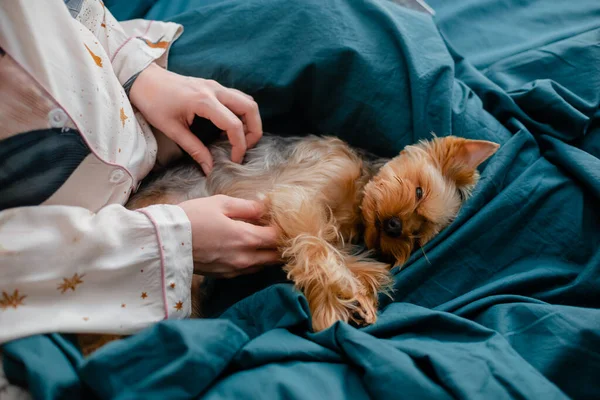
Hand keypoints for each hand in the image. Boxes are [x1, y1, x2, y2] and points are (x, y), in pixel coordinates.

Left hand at [130, 63, 261, 174]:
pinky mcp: (213, 86)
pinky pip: (237, 98)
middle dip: (254, 130)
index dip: (239, 145)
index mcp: (204, 102)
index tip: (234, 160)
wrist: (143, 79)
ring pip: (247, 100)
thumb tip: (209, 168)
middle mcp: (215, 90)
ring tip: (241, 138)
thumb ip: (194, 149)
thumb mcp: (172, 130)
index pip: (234, 125)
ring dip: (250, 120)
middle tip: (246, 147)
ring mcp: (215, 86)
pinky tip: (230, 127)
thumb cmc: (153, 103)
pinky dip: (241, 113)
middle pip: (250, 108)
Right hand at [178, 195, 279, 277]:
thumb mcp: (221, 203)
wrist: (164, 242)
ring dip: (268, 254)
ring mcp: (235, 270)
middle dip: (280, 244)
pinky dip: (255, 261)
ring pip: (264, 265)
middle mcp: (245, 258)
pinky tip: (248, 248)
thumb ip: (248, 207)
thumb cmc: (192, 218)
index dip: (283, 228)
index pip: (278, 237)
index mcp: (246, 238)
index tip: (280, 219)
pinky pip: (249, 270)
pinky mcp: (225, 276)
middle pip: (276, 256)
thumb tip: (266, 207)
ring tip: (264, 238)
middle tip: (277, 231)